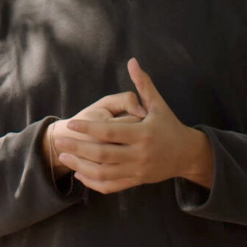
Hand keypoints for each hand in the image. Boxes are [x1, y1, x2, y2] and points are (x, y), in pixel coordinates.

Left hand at [53, 58, 214, 193]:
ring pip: (103, 173)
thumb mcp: (158, 105)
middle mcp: (140, 154)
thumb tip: (132, 61)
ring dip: (80, 166)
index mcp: (143, 134)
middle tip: (59, 141)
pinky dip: (93, 182)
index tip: (70, 124)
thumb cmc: (170, 126)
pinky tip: (79, 173)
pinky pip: (110, 186)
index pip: (110, 132)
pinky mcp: (136, 181)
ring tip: (63, 157)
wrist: (187, 155)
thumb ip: (143, 84)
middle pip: (102, 154)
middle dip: (78, 148)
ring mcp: (137, 170)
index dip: (88, 128)